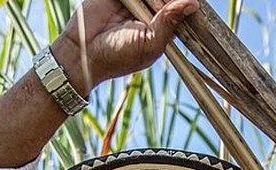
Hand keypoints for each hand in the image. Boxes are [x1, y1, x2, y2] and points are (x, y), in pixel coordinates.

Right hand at [57, 0, 199, 94]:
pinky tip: (130, 2)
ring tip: (138, 12)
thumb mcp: (150, 43)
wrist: (83, 54)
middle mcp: (149, 11)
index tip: (190, 2)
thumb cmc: (118, 57)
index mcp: (162, 26)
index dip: (182, 2)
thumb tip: (193, 3)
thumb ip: (169, 22)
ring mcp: (133, 1)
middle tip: (153, 7)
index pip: (179, 6)